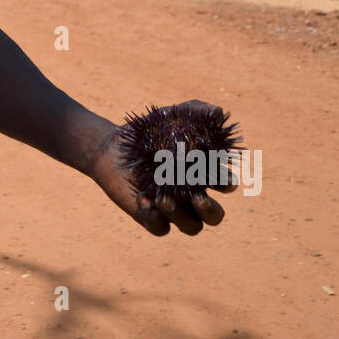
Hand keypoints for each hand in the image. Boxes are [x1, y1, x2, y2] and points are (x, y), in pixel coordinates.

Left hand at [87, 102, 236, 236]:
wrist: (112, 145)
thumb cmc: (149, 132)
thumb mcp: (171, 116)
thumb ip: (195, 110)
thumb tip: (218, 111)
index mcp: (203, 176)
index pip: (224, 185)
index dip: (226, 183)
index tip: (221, 177)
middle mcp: (192, 197)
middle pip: (214, 216)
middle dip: (211, 210)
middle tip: (199, 198)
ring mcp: (172, 209)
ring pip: (191, 227)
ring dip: (182, 216)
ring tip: (163, 198)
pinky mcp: (150, 216)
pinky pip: (159, 227)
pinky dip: (156, 218)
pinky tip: (145, 200)